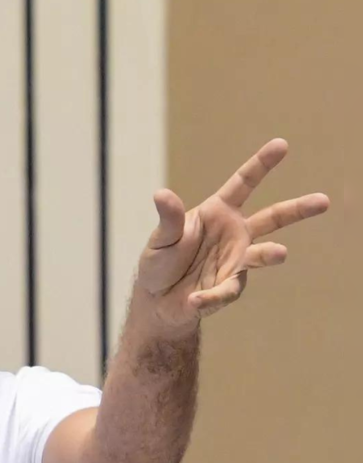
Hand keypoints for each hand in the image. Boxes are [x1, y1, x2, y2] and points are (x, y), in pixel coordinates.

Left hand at [135, 138, 329, 329]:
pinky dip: (211, 297)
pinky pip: (227, 291)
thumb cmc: (160, 262)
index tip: (282, 145)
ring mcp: (237, 261)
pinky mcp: (229, 288)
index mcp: (218, 212)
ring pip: (262, 254)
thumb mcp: (161, 238)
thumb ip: (168, 219)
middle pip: (273, 217)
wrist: (157, 299)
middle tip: (323, 200)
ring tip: (280, 253)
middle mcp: (235, 233)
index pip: (243, 184)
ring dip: (269, 254)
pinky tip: (195, 299)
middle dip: (298, 209)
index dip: (261, 165)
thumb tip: (161, 194)